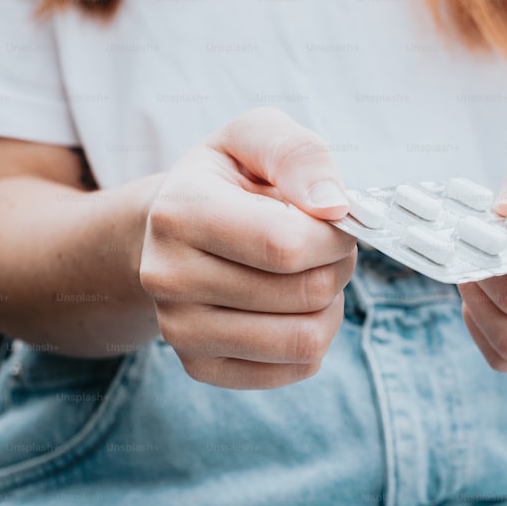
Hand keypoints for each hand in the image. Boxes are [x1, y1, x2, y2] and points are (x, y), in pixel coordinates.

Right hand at [139, 108, 356, 388]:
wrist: (175, 230)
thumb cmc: (227, 181)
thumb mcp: (256, 137)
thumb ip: (298, 154)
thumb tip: (333, 205)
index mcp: (179, 213)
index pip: (285, 245)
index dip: (334, 236)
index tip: (337, 220)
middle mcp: (169, 278)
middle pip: (305, 293)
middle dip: (337, 266)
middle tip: (323, 246)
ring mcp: (180, 331)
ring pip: (306, 340)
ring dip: (331, 306)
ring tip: (309, 275)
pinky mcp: (202, 367)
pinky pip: (296, 368)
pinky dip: (313, 338)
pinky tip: (292, 309)